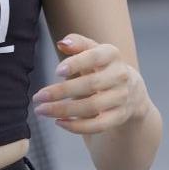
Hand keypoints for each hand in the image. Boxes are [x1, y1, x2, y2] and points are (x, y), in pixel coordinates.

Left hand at [32, 34, 146, 135]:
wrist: (130, 90)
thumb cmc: (102, 67)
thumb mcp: (92, 51)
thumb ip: (78, 44)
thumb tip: (62, 43)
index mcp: (112, 55)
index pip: (95, 57)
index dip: (76, 63)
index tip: (57, 72)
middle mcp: (120, 76)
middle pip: (90, 84)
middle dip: (61, 92)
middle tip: (38, 96)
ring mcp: (121, 98)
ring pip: (91, 107)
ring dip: (64, 110)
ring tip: (42, 110)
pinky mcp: (119, 117)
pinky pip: (98, 125)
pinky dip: (77, 126)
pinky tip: (59, 122)